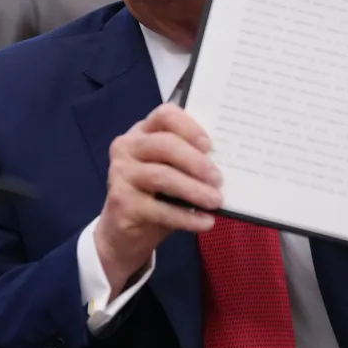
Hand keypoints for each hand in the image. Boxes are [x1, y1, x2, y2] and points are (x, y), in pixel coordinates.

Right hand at [95, 104, 220, 296]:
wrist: (124, 232)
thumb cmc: (156, 195)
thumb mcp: (172, 171)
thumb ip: (189, 161)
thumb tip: (227, 164)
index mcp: (143, 131)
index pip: (164, 114)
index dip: (189, 127)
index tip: (209, 145)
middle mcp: (127, 147)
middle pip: (164, 145)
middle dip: (196, 162)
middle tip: (219, 179)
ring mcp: (120, 174)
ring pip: (161, 176)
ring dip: (193, 190)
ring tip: (216, 201)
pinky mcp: (121, 202)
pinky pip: (159, 209)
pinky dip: (186, 217)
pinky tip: (205, 222)